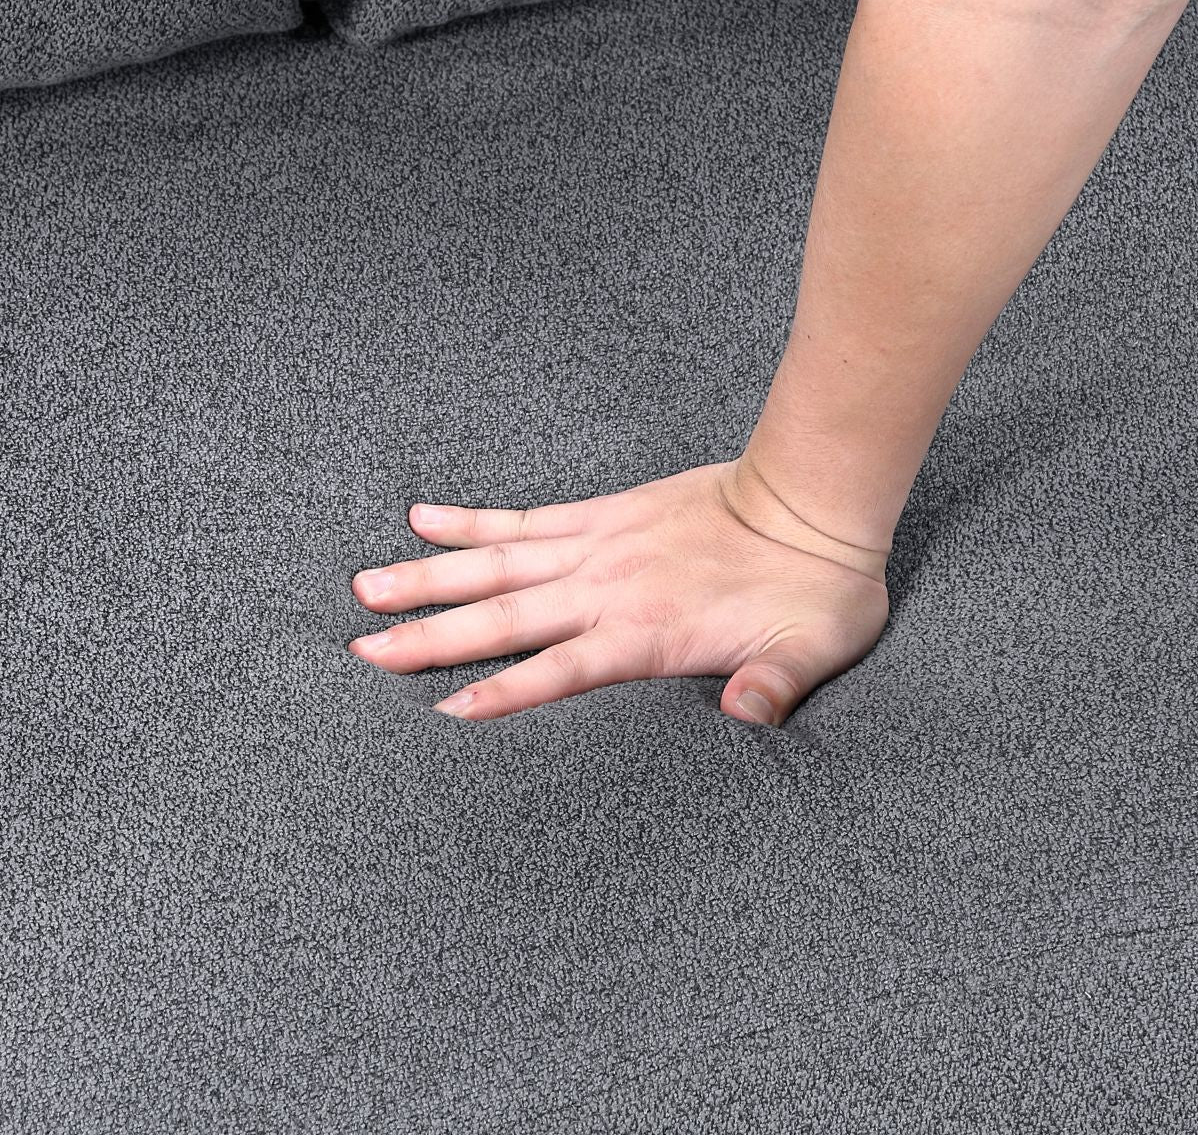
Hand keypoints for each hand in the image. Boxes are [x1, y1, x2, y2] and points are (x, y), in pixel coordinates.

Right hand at [347, 457, 890, 725]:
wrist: (810, 499)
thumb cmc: (814, 587)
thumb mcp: (811, 649)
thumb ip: (774, 686)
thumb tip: (746, 719)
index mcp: (646, 631)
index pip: (559, 670)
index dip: (502, 694)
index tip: (439, 716)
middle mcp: (607, 588)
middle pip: (504, 616)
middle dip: (430, 637)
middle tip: (362, 651)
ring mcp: (597, 545)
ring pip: (496, 564)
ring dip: (430, 577)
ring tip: (367, 586)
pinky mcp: (600, 513)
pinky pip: (523, 517)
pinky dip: (471, 520)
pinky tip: (423, 516)